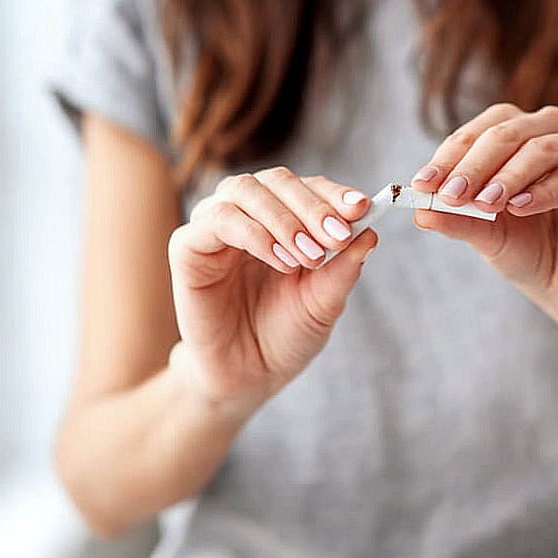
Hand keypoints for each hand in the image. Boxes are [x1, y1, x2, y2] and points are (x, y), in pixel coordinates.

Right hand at [167, 169, 376, 413]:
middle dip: (313, 206)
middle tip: (337, 237)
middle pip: (277, 180)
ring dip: (284, 219)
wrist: (249, 377)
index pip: (308, 188)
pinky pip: (217, 220)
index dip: (334, 194)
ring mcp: (215, 227)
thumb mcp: (325, 301)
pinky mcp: (187, 247)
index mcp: (283, 219)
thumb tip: (370, 230)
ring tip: (309, 256)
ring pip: (244, 190)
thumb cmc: (286, 335)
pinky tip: (281, 261)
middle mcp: (247, 213)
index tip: (362, 209)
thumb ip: (344, 267)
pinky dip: (254, 234)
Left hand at [410, 103, 557, 322]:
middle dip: (475, 163)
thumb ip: (456, 220)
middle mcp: (554, 134)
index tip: (423, 184)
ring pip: (544, 147)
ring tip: (484, 203)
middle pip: (510, 131)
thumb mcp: (485, 236)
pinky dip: (546, 190)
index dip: (451, 154)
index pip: (483, 129)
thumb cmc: (527, 250)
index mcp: (520, 135)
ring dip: (509, 175)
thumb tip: (419, 211)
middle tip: (451, 194)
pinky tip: (520, 208)